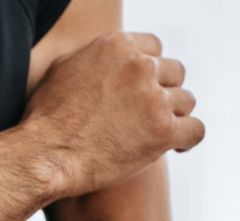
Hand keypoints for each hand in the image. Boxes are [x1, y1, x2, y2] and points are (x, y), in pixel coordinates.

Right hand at [24, 32, 204, 196]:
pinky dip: (187, 139)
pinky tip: (177, 146)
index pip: (154, 48)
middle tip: (147, 113)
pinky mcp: (164, 132)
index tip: (143, 87)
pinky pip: (195, 129)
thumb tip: (107, 61)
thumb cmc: (45, 118)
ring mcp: (154, 99)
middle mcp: (139, 67)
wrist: (44, 155)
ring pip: (186, 101)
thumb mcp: (62, 70)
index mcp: (116, 47)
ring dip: (173, 116)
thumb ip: (93, 59)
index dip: (150, 69)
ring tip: (154, 132)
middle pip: (174, 72)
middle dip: (163, 92)